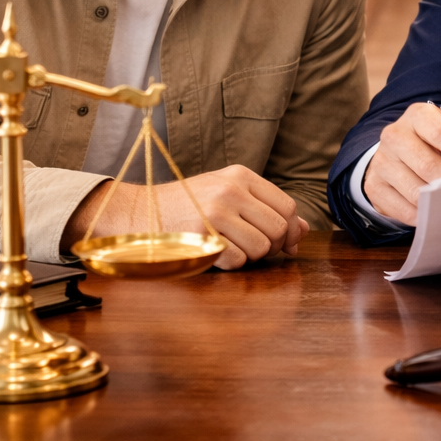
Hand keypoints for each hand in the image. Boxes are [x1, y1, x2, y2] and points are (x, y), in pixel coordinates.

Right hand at [63, 165, 308, 269]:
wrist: (136, 211)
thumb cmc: (185, 205)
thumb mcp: (226, 194)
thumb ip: (264, 208)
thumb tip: (304, 229)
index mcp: (241, 175)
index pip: (287, 206)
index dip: (290, 230)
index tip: (284, 244)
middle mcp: (231, 189)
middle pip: (278, 229)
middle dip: (271, 246)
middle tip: (250, 247)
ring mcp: (216, 211)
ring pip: (261, 248)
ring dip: (250, 257)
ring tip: (229, 248)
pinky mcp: (201, 235)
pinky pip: (237, 261)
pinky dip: (229, 264)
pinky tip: (213, 254)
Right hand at [364, 102, 440, 223]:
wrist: (402, 157)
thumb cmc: (439, 146)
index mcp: (419, 115)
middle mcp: (395, 134)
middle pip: (427, 164)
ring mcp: (381, 161)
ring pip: (414, 190)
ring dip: (438, 203)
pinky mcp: (374, 186)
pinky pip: (402, 209)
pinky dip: (422, 216)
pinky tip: (436, 215)